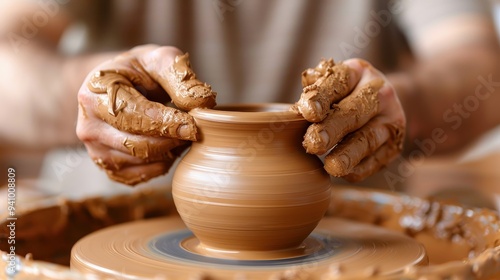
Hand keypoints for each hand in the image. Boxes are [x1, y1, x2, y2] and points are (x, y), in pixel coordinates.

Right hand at [76, 45, 216, 184]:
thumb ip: (180, 77)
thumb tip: (204, 102)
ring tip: (182, 136)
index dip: (168, 123)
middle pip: (137, 144)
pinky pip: (137, 176)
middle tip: (194, 132)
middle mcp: (88, 124)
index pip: (135, 116)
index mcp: (95, 92)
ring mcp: (94, 148)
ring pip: (139, 162)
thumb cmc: (141, 71)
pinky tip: (170, 149)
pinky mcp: (105, 166)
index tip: (195, 126)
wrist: (118, 85)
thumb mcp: (160, 60)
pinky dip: (160, 166)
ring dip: (168, 153)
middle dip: (171, 140)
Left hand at [294, 58, 405, 181]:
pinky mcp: (393, 145)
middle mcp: (379, 93)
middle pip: (354, 112)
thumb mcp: (331, 83)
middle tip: (312, 143)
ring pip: (368, 138)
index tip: (308, 112)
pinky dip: (360, 168)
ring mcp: (390, 120)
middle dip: (332, 129)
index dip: (322, 97)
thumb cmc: (343, 95)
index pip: (339, 81)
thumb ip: (312, 92)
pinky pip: (377, 160)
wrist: (384, 105)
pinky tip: (344, 174)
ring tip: (331, 166)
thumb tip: (297, 108)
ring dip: (349, 154)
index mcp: (358, 72)